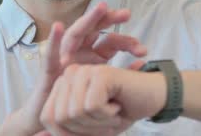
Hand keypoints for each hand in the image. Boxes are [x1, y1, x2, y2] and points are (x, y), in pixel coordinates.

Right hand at [0, 3, 146, 135]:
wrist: (54, 119)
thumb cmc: (79, 99)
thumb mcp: (103, 83)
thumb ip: (121, 72)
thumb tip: (143, 64)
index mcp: (93, 55)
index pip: (110, 40)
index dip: (126, 42)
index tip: (142, 50)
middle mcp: (79, 52)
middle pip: (94, 29)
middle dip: (109, 19)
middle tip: (126, 14)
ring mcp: (63, 58)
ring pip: (76, 34)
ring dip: (88, 20)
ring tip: (101, 8)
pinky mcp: (49, 70)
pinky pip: (50, 54)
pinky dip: (54, 40)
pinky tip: (58, 26)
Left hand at [40, 64, 165, 135]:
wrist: (152, 100)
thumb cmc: (120, 114)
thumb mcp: (87, 129)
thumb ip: (63, 133)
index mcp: (62, 85)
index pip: (49, 119)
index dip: (69, 134)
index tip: (92, 127)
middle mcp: (69, 74)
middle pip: (60, 118)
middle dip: (86, 130)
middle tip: (105, 119)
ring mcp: (84, 71)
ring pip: (75, 113)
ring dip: (99, 123)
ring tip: (111, 110)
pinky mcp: (100, 73)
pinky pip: (92, 107)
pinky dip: (108, 115)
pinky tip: (117, 103)